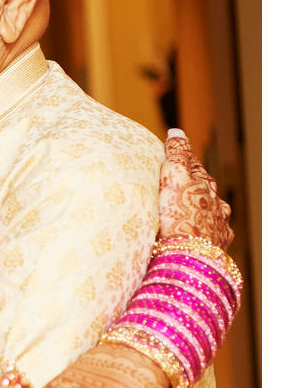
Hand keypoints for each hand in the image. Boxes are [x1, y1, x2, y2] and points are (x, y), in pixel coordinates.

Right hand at [159, 129, 232, 248]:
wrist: (190, 256)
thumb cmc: (181, 215)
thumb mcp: (175, 176)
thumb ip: (177, 154)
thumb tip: (176, 131)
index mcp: (206, 186)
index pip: (194, 167)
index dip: (182, 160)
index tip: (171, 155)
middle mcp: (216, 206)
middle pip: (203, 192)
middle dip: (191, 188)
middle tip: (175, 187)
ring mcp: (217, 228)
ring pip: (209, 215)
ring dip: (199, 213)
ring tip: (184, 216)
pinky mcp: (214, 249)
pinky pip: (208, 237)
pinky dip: (200, 234)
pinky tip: (193, 238)